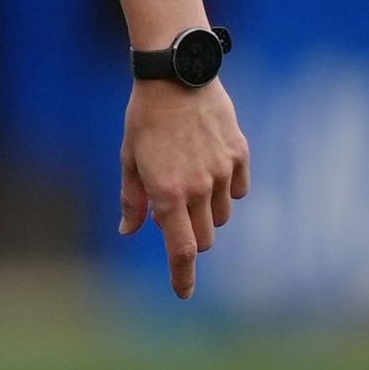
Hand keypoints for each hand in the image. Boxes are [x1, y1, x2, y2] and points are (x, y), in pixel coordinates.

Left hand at [119, 77, 249, 299]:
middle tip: (174, 213)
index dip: (182, 277)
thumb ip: (133, 199)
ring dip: (207, 213)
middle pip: (204, 238)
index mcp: (166, 193)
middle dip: (190, 237)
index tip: (183, 295)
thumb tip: (129, 230)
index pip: (181, 250)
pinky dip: (226, 191)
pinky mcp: (239, 154)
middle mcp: (197, 188)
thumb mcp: (129, 159)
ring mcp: (222, 172)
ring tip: (191, 184)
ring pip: (221, 216)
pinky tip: (211, 170)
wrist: (177, 75)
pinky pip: (239, 190)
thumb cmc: (145, 117)